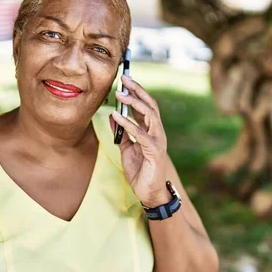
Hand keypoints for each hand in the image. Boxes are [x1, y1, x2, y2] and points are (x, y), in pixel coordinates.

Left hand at [110, 74, 170, 207]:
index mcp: (151, 130)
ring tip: (120, 94)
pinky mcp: (155, 151)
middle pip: (150, 105)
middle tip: (124, 78)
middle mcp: (157, 132)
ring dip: (135, 103)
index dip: (137, 92)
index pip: (146, 106)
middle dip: (137, 90)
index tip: (125, 79)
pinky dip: (129, 124)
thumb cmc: (140, 171)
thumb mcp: (126, 148)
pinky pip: (141, 134)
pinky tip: (118, 116)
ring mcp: (158, 141)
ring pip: (150, 115)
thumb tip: (113, 115)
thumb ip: (122, 132)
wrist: (149, 193)